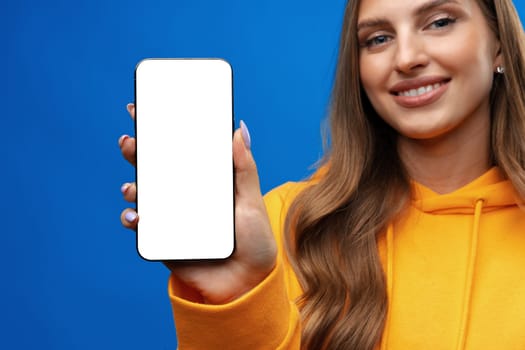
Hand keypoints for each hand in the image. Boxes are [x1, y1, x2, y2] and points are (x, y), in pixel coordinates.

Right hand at [119, 103, 276, 303]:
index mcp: (206, 183)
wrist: (248, 284)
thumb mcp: (251, 201)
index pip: (182, 151)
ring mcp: (173, 217)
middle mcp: (186, 196)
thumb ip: (244, 168)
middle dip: (139, 152)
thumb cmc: (255, 241)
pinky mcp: (165, 239)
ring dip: (132, 184)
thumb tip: (239, 129)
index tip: (145, 110)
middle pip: (157, 168)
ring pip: (144, 193)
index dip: (163, 131)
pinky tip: (135, 216)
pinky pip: (142, 226)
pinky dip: (132, 219)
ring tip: (133, 185)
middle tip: (130, 142)